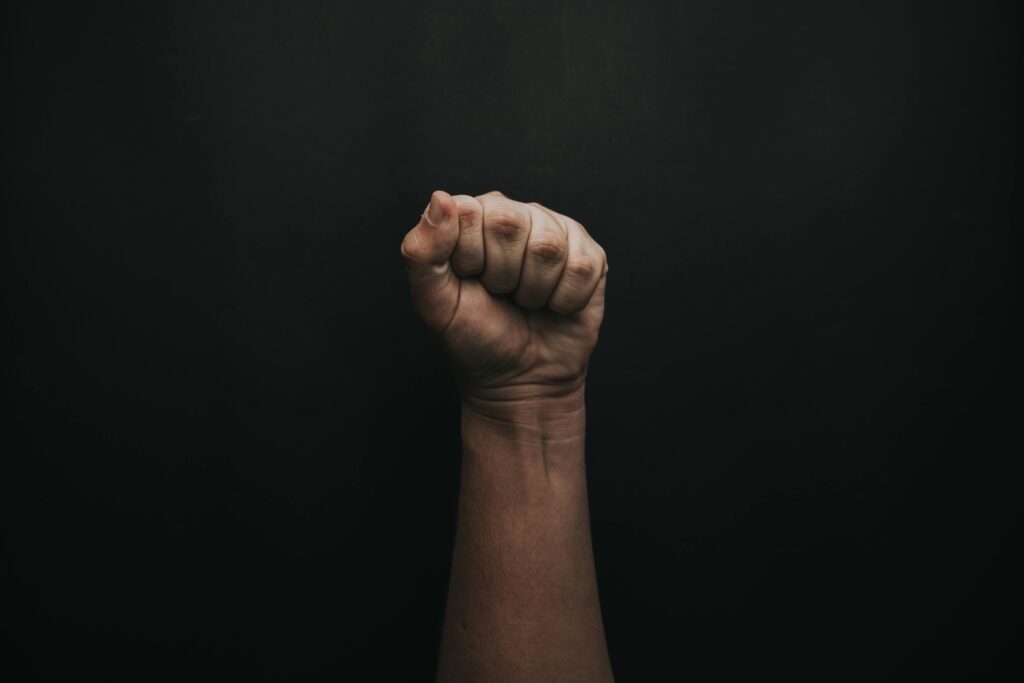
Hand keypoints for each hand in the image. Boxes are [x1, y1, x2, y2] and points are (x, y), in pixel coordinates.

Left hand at [400, 190, 607, 406]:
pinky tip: (553, 306)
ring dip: (533, 291)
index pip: (468, 212)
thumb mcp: (433, 302)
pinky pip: (582, 267)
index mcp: (471, 217)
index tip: (469, 281)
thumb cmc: (473, 337)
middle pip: (510, 223)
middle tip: (499, 293)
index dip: (469, 257)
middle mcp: (514, 214)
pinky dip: (564, 301)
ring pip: (548, 247)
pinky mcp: (589, 255)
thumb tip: (441, 199)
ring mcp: (555, 231)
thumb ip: (422, 251)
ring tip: (525, 301)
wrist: (518, 379)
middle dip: (501, 275)